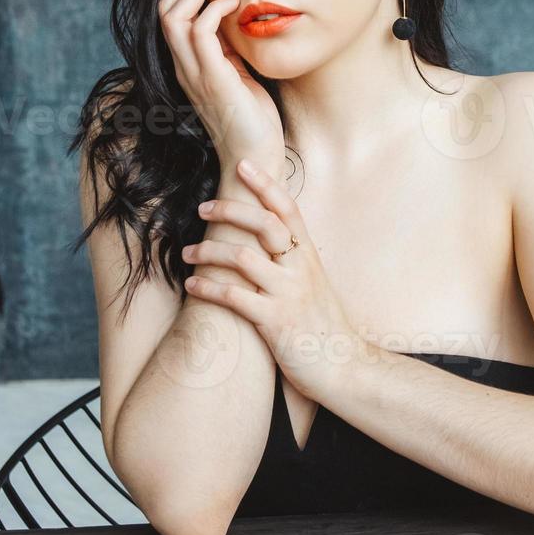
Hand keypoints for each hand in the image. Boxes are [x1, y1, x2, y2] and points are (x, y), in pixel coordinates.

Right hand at [158, 0, 283, 167]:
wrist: (255, 157)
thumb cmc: (253, 119)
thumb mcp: (239, 73)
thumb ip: (228, 48)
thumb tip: (232, 16)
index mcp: (189, 63)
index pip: (172, 12)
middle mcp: (184, 66)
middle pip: (166, 7)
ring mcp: (194, 74)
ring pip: (174, 17)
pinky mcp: (212, 80)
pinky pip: (199, 34)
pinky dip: (212, 11)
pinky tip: (233, 3)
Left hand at [180, 158, 368, 402]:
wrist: (346, 369)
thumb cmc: (324, 327)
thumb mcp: (314, 286)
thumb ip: (293, 263)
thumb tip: (268, 244)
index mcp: (310, 257)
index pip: (288, 209)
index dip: (265, 184)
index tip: (242, 165)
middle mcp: (300, 269)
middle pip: (264, 223)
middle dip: (229, 211)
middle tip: (202, 209)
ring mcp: (288, 294)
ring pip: (242, 257)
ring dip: (208, 251)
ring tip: (187, 253)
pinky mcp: (275, 322)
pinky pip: (234, 297)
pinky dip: (208, 287)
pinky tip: (192, 285)